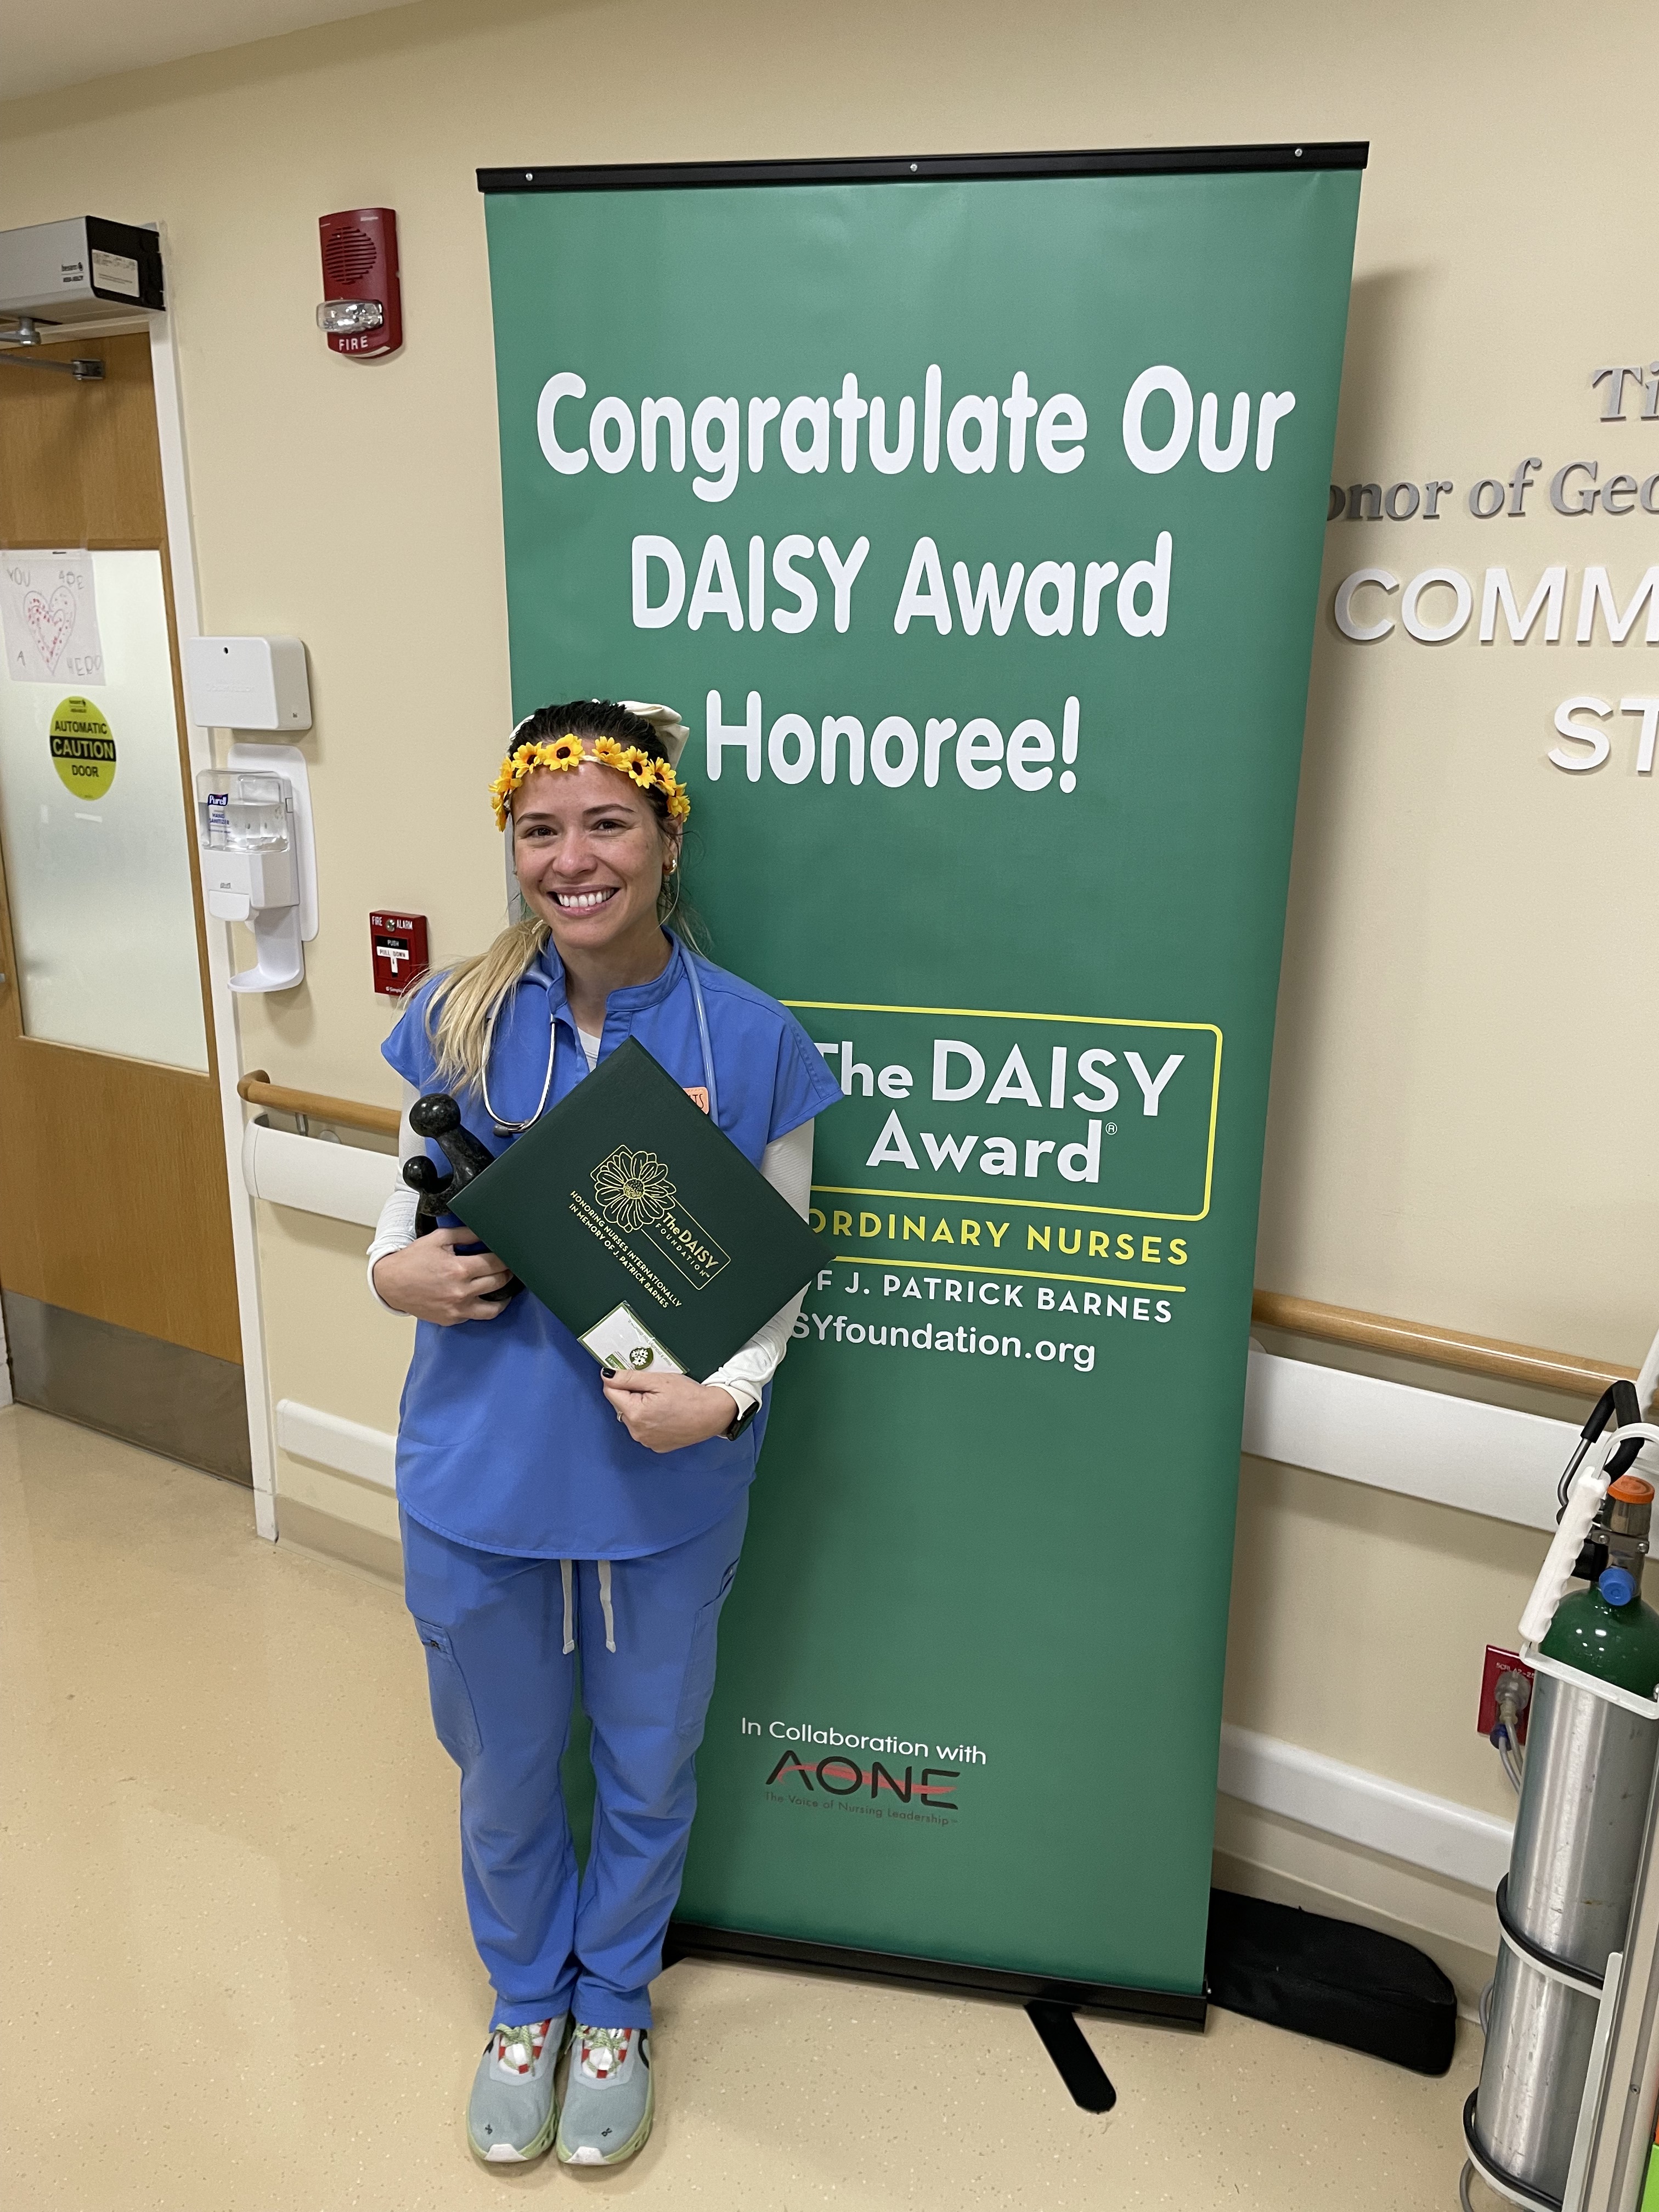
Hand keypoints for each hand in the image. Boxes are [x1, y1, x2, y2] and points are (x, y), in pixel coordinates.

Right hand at [371, 1227, 512, 1323]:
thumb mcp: (438, 1239)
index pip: (495, 1263)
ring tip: (505, 1287)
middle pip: (498, 1282)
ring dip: (503, 1296)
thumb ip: (465, 1234)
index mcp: (459, 1269)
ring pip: (494, 1308)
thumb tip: (486, 1231)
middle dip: (508, 1273)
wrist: (391, 1284)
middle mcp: (460, 1292)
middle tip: (510, 1267)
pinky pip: (475, 1315)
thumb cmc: (413, 1260)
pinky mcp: (451, 1319)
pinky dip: (481, 1306)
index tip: (511, 1254)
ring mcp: (457, 1309)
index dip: (507, 1257)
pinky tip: (482, 1297)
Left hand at [601, 1369, 738, 1452]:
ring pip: (632, 1417)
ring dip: (641, 1408)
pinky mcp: (656, 1446)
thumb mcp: (658, 1380)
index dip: (620, 1381)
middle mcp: (637, 1432)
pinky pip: (644, 1429)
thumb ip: (629, 1378)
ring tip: (663, 1402)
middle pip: (621, 1406)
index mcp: (636, 1414)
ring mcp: (646, 1441)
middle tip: (655, 1389)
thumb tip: (606, 1375)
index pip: (611, 1392)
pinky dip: (650, 1420)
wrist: (714, 1414)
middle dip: (633, 1395)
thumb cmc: (690, 1396)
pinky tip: (666, 1414)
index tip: (633, 1376)